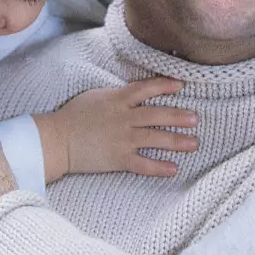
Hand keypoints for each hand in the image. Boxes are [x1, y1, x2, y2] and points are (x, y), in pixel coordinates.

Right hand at [34, 77, 196, 181]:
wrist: (58, 140)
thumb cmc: (72, 116)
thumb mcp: (95, 96)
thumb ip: (116, 95)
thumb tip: (133, 94)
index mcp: (118, 99)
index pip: (146, 88)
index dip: (164, 86)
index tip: (180, 85)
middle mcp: (124, 117)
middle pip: (157, 114)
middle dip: (178, 116)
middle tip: (195, 119)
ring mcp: (123, 139)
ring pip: (155, 138)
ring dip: (177, 141)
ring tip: (194, 143)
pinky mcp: (119, 158)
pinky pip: (143, 164)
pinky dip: (159, 167)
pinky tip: (174, 169)